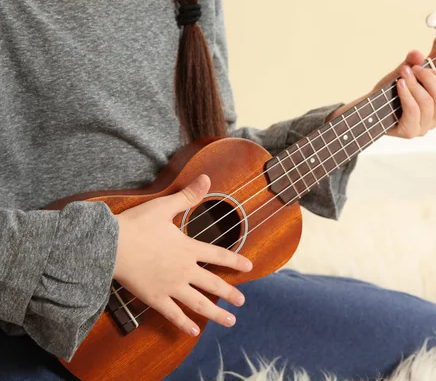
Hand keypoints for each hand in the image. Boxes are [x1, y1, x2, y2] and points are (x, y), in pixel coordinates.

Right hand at [113, 175, 252, 336]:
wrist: (110, 245)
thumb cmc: (137, 224)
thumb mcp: (165, 207)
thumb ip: (188, 195)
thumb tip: (206, 178)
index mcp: (188, 248)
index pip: (219, 255)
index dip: (236, 261)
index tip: (249, 268)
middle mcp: (184, 270)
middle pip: (213, 284)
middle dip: (230, 293)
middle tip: (242, 301)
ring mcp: (171, 287)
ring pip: (199, 303)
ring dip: (216, 313)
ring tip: (231, 321)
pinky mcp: (155, 298)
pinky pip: (173, 314)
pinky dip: (184, 324)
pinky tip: (194, 332)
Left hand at [328, 50, 435, 137]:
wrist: (368, 111)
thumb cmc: (386, 96)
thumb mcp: (400, 75)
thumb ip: (410, 63)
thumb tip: (418, 54)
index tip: (419, 67)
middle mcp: (433, 120)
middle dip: (427, 78)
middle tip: (411, 70)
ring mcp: (422, 128)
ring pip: (427, 102)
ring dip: (414, 85)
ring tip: (402, 77)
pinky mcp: (409, 132)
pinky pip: (414, 111)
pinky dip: (407, 95)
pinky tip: (400, 85)